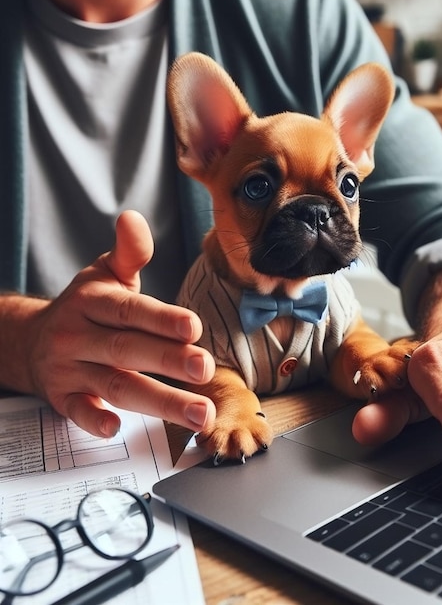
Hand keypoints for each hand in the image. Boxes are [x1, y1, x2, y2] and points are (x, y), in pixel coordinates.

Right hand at [25, 210, 215, 436]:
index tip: (194, 328)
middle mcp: (79, 335)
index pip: (130, 311)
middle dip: (169, 360)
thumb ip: (129, 252)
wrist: (30, 339)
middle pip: (127, 349)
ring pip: (115, 386)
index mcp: (93, 302)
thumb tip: (134, 218)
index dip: (161, 319)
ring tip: (201, 414)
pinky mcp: (62, 397)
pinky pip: (75, 412)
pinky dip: (93, 421)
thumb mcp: (105, 274)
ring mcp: (69, 368)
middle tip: (206, 368)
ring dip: (159, 402)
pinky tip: (117, 428)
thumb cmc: (85, 306)